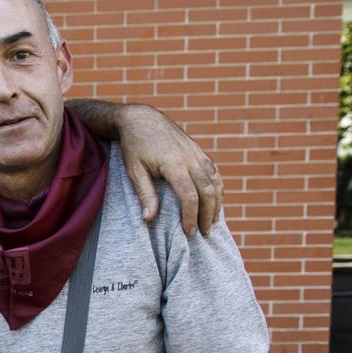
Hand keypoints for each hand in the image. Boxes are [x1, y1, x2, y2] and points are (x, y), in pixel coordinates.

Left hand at [113, 105, 221, 236]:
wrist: (142, 119)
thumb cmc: (135, 146)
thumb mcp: (134, 171)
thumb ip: (144, 194)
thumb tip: (149, 219)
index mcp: (173, 164)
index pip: (189, 196)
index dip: (191, 216)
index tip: (189, 232)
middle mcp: (190, 158)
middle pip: (208, 191)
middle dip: (208, 214)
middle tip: (203, 233)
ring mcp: (197, 153)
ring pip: (215, 181)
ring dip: (216, 203)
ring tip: (212, 222)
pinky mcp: (199, 151)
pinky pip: (214, 172)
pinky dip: (217, 188)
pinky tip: (214, 201)